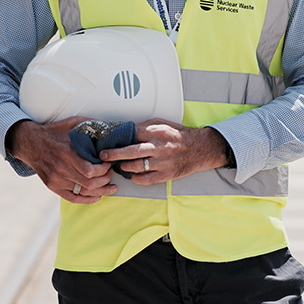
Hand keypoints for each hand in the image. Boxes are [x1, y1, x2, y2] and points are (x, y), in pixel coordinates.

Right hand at [6, 117, 117, 202]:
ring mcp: (56, 180)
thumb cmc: (55, 132)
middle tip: (111, 173)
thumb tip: (110, 128)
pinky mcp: (53, 186)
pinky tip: (98, 196)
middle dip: (105, 180)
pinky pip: (73, 198)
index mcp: (67, 154)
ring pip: (83, 192)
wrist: (31, 142)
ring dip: (101, 191)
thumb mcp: (73, 123)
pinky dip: (87, 199)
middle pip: (89, 184)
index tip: (109, 163)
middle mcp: (61, 169)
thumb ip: (91, 125)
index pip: (90, 171)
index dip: (104, 170)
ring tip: (111, 188)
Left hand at [99, 119, 227, 184]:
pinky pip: (145, 179)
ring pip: (136, 166)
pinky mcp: (166, 175)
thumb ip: (145, 127)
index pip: (132, 134)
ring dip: (124, 167)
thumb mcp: (163, 124)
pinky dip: (136, 178)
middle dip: (114, 154)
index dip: (118, 138)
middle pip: (131, 151)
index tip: (108, 141)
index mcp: (157, 132)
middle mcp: (159, 147)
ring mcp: (163, 162)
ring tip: (118, 166)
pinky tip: (132, 174)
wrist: (200, 149)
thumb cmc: (179, 136)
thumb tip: (126, 131)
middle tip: (103, 156)